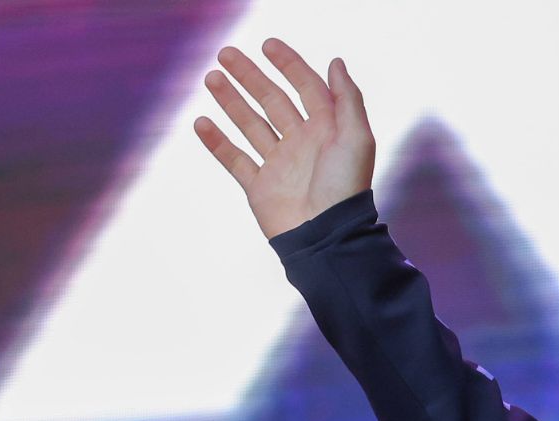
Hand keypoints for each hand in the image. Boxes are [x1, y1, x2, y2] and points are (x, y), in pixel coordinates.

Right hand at [193, 38, 375, 239]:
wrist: (326, 236)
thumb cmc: (346, 188)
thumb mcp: (356, 139)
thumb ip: (348, 99)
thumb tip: (336, 62)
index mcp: (327, 130)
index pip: (306, 88)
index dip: (289, 65)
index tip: (267, 45)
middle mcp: (302, 144)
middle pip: (273, 101)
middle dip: (250, 76)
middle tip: (225, 54)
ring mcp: (279, 165)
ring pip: (251, 125)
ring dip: (231, 100)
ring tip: (212, 78)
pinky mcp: (260, 187)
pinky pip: (235, 159)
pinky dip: (217, 142)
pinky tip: (201, 122)